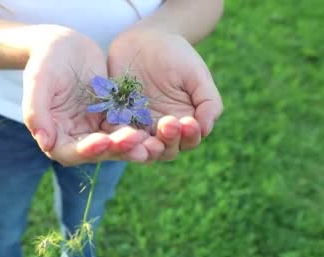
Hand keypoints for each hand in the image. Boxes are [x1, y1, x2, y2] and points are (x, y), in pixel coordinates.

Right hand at [22, 26, 149, 165]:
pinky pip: (128, 127)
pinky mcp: (112, 119)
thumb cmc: (45, 61)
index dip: (87, 151)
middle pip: (98, 152)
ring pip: (116, 144)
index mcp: (54, 136)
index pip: (70, 152)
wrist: (64, 44)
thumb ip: (36, 111)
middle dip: (116, 148)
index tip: (103, 140)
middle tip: (135, 139)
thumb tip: (44, 142)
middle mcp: (75, 139)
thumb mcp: (39, 81)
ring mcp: (95, 130)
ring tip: (149, 140)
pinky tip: (157, 127)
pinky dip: (141, 129)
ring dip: (132, 144)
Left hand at [108, 30, 222, 160]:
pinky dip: (117, 135)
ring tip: (143, 137)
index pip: (188, 140)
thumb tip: (204, 129)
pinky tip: (119, 131)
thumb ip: (208, 102)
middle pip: (165, 150)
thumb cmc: (176, 56)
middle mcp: (159, 131)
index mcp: (183, 124)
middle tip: (166, 124)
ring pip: (139, 148)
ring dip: (141, 146)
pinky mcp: (115, 119)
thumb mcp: (197, 75)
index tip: (188, 122)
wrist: (144, 39)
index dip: (189, 136)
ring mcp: (136, 126)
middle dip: (167, 141)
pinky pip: (114, 132)